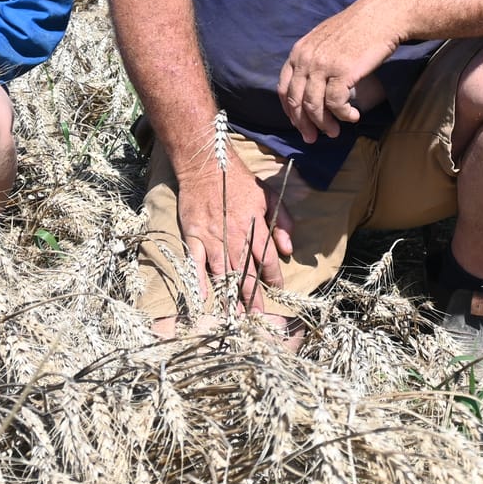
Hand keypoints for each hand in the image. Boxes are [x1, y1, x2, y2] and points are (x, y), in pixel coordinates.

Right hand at [174, 141, 285, 315]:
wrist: (206, 165)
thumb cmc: (239, 181)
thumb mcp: (269, 195)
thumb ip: (282, 221)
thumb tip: (288, 249)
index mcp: (254, 226)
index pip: (267, 258)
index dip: (273, 277)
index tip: (278, 291)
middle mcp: (234, 236)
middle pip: (246, 272)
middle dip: (253, 297)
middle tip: (258, 318)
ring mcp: (212, 238)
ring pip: (223, 272)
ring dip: (230, 295)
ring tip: (235, 316)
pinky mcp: (194, 236)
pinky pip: (197, 263)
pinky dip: (200, 281)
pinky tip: (204, 298)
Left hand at [278, 0, 401, 142]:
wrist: (381, 16)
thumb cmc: (357, 27)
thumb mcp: (324, 38)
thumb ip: (313, 59)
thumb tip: (311, 86)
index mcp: (299, 51)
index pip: (284, 88)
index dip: (290, 111)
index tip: (299, 123)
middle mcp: (306, 59)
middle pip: (297, 101)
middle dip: (304, 124)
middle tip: (312, 138)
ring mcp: (323, 66)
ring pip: (315, 106)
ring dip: (324, 124)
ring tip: (335, 132)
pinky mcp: (343, 72)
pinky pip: (336, 103)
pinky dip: (343, 115)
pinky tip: (352, 117)